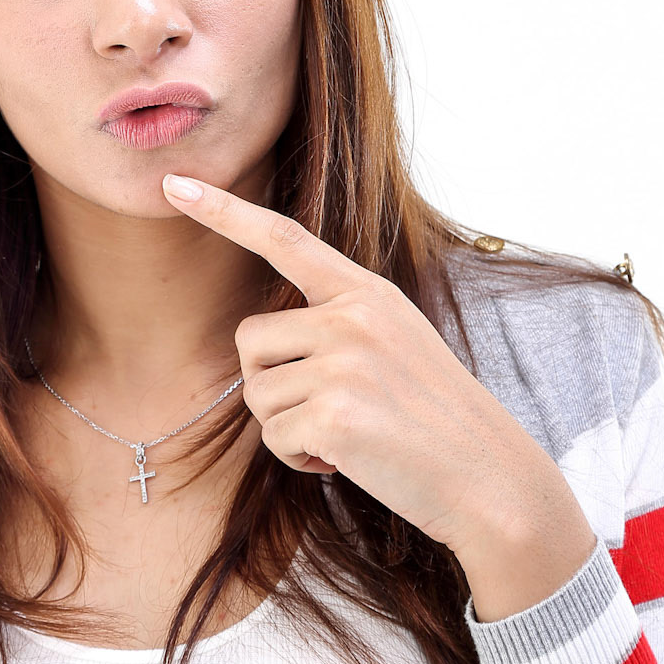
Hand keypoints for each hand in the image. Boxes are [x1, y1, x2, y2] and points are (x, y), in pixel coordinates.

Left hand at [160, 171, 588, 572]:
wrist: (488, 479)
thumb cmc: (434, 420)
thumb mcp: (396, 344)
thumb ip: (336, 325)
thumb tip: (259, 341)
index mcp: (366, 293)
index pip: (285, 239)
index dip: (225, 211)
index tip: (175, 184)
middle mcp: (352, 316)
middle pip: (250, 339)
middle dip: (273, 384)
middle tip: (331, 412)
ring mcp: (344, 362)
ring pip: (257, 394)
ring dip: (288, 428)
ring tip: (346, 437)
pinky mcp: (334, 413)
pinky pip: (274, 438)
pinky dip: (298, 460)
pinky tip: (346, 461)